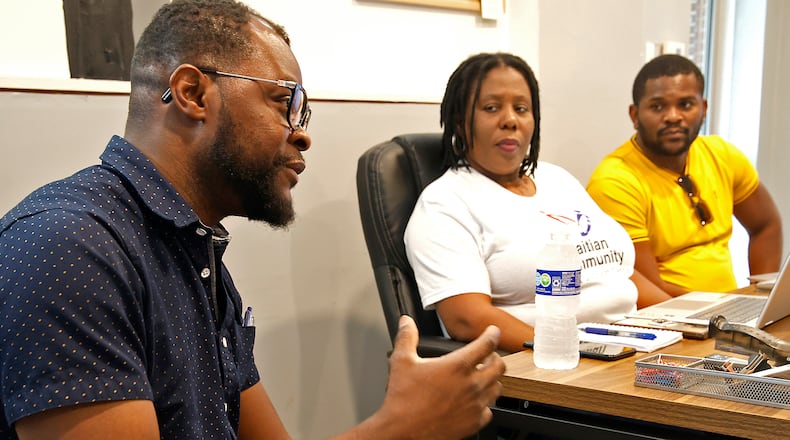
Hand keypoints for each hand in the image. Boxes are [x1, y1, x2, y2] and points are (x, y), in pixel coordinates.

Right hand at [378, 315, 504, 438]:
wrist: (403, 432)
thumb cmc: (403, 400)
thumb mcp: (401, 362)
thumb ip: (406, 338)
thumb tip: (406, 323)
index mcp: (457, 366)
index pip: (486, 344)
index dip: (492, 334)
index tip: (492, 331)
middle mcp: (471, 384)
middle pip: (499, 366)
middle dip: (495, 357)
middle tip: (488, 355)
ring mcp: (475, 405)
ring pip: (497, 387)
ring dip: (492, 379)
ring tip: (482, 376)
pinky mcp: (474, 422)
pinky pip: (489, 410)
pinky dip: (485, 403)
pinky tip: (474, 401)